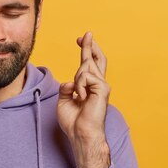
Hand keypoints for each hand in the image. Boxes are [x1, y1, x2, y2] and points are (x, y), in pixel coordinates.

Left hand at [57, 31, 110, 167]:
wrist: (81, 133)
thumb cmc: (73, 121)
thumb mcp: (64, 101)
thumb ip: (66, 88)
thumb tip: (69, 81)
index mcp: (89, 86)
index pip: (89, 64)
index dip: (86, 50)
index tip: (81, 39)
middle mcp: (98, 84)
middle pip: (95, 59)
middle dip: (90, 45)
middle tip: (86, 33)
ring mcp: (102, 85)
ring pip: (86, 67)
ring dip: (77, 80)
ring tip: (79, 96)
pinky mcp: (103, 88)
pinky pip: (85, 76)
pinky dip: (80, 85)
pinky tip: (82, 96)